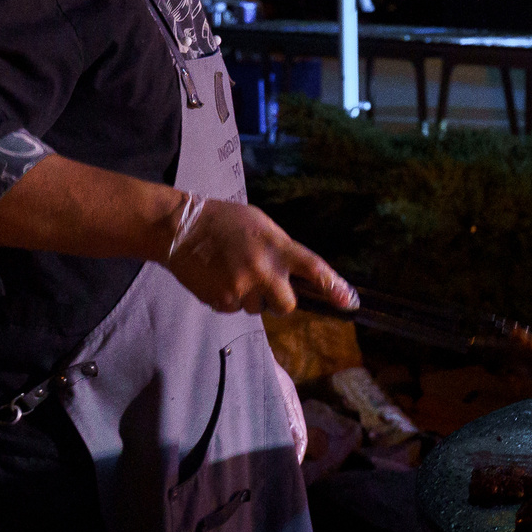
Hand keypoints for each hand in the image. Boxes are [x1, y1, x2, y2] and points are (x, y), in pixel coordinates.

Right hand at [165, 198, 358, 315]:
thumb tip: (295, 274)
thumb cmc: (225, 222)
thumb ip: (281, 249)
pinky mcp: (222, 300)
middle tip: (264, 286)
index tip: (350, 302)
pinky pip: (234, 309)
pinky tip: (217, 278)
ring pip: (257, 309)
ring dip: (248, 297)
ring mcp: (243, 287)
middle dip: (279, 302)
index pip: (313, 268)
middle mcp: (264, 269)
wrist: (181, 228)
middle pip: (287, 306)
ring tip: (230, 272)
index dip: (334, 287)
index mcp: (278, 246)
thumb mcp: (262, 225)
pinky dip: (227, 299)